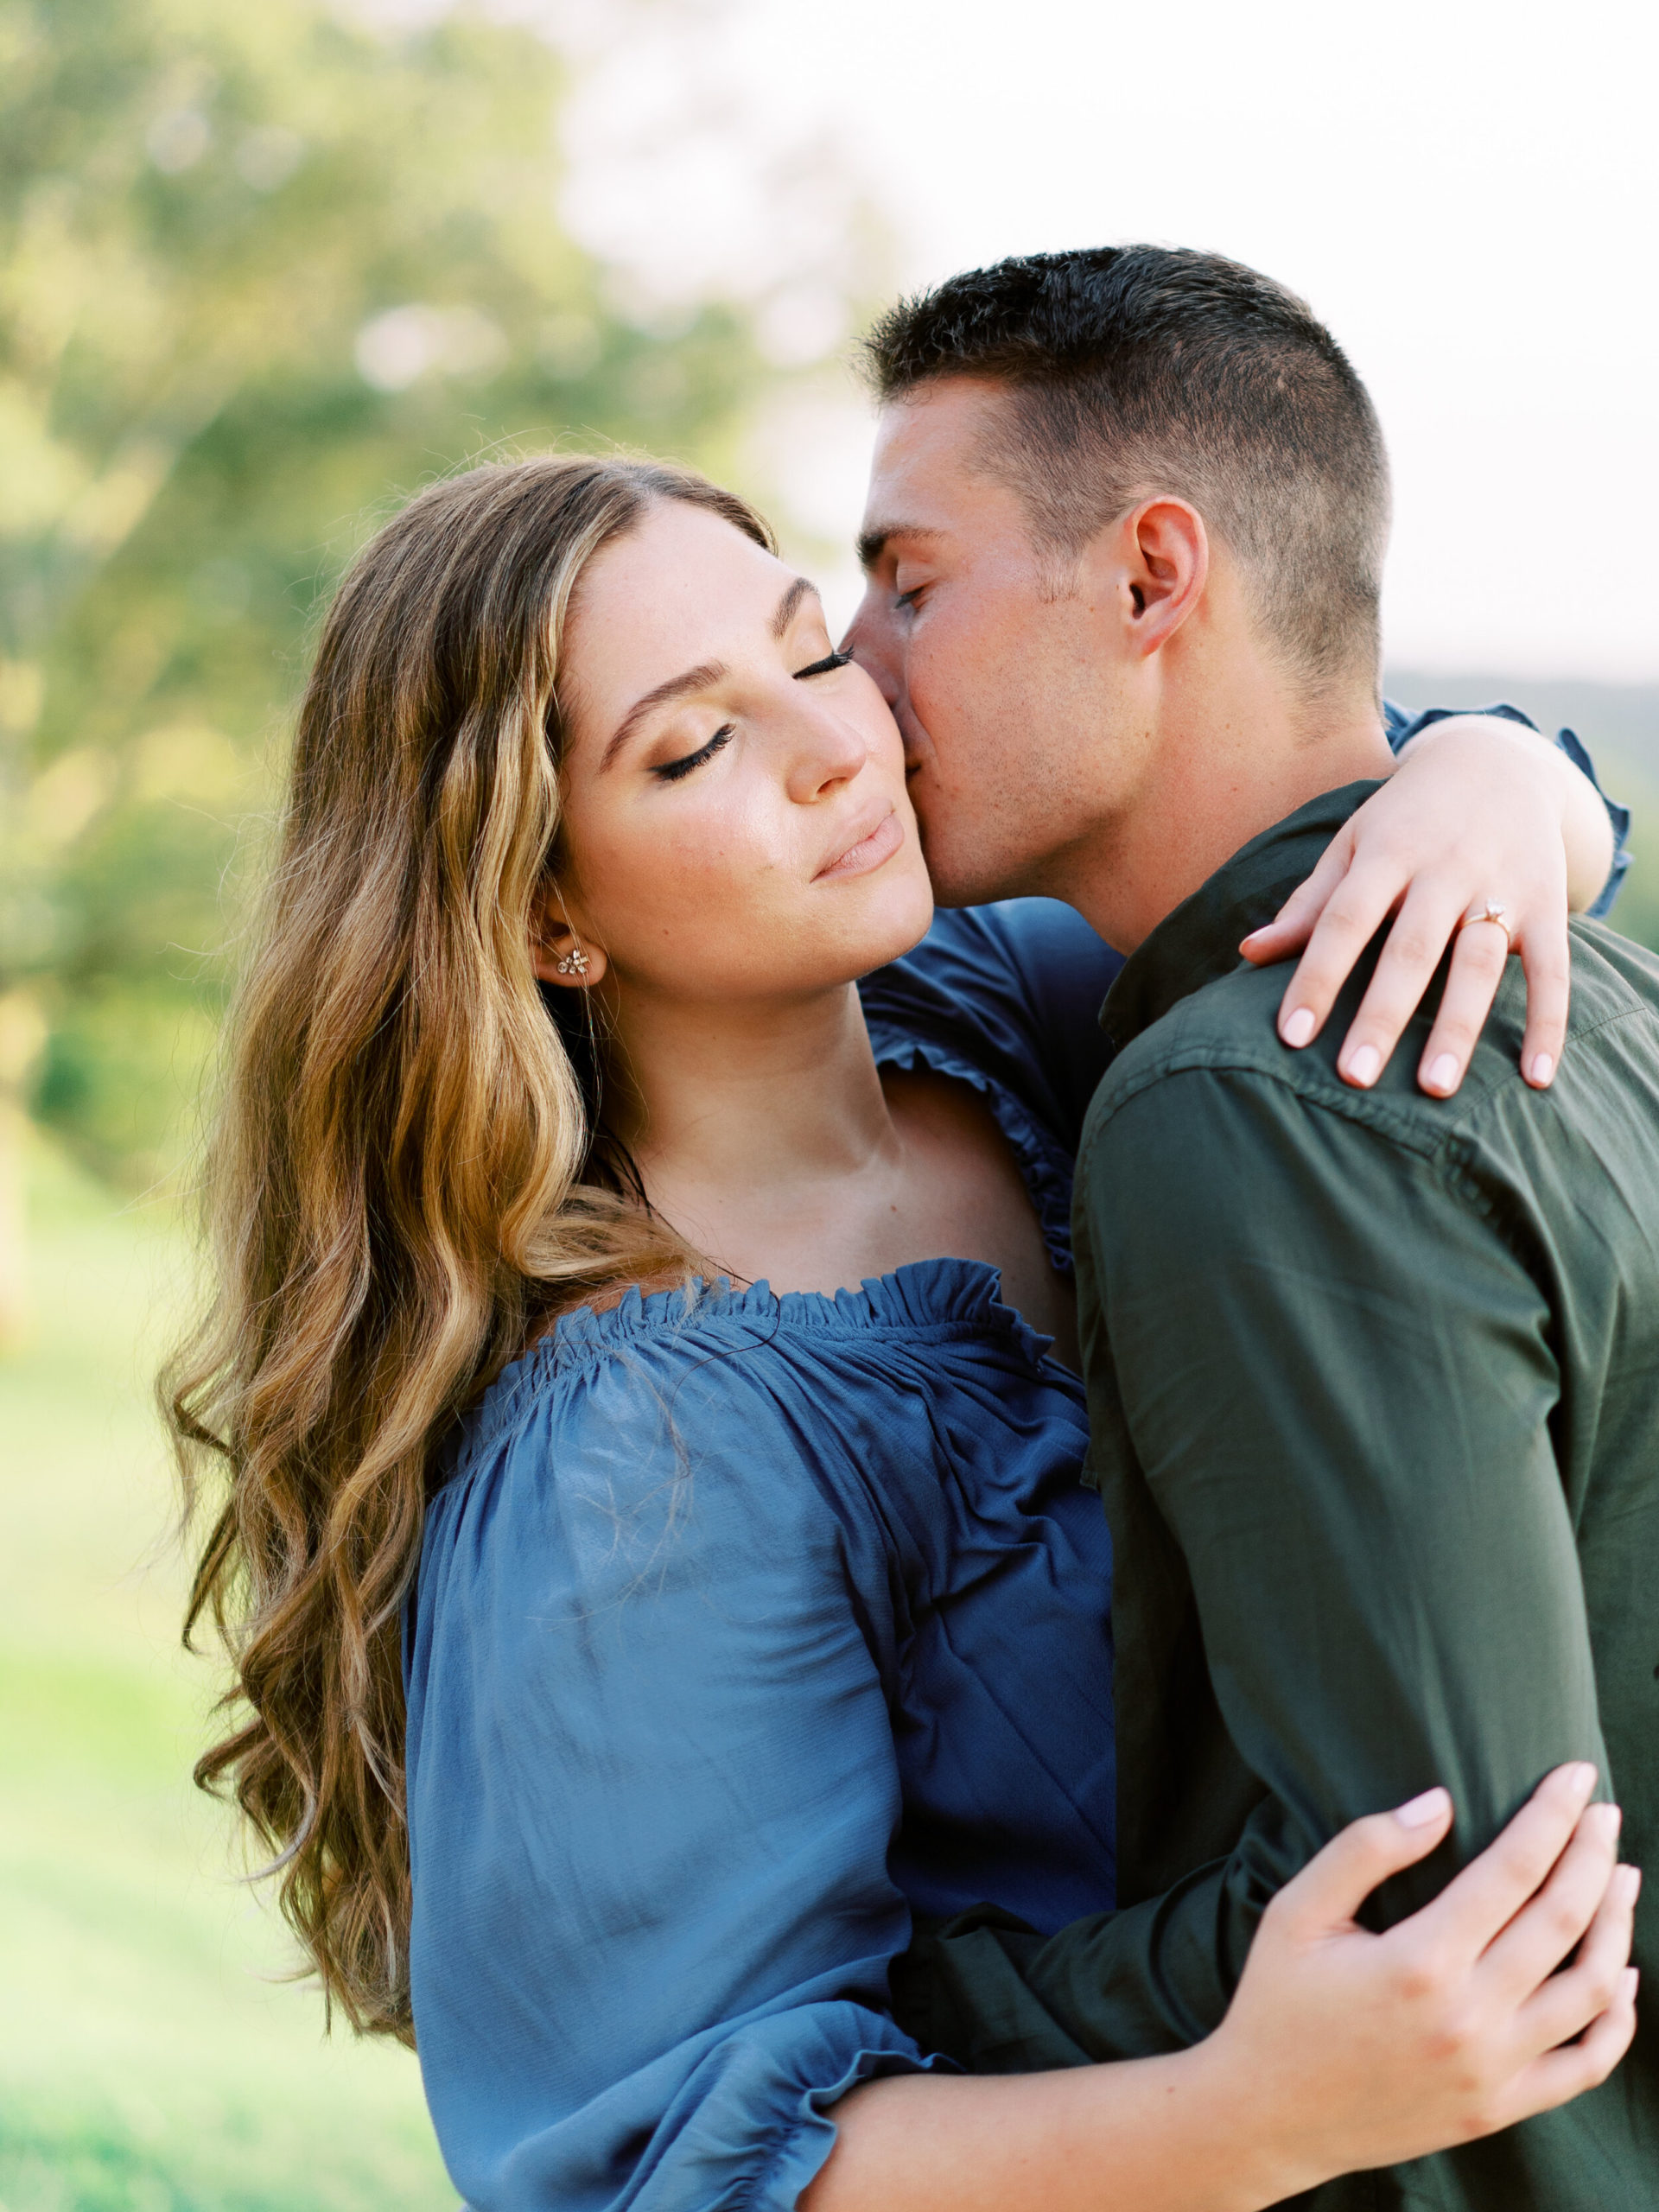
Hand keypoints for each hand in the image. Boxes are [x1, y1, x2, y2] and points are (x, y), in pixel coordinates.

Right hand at [1203, 1762, 1637, 2199]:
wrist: (1269, 2116)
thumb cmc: (1278, 2001)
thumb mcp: (1297, 1911)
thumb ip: (1365, 1848)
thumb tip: (1440, 1802)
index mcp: (1420, 1962)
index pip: (1514, 1869)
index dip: (1552, 1815)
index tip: (1575, 1774)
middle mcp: (1469, 2018)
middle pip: (1564, 1919)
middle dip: (1593, 1854)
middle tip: (1605, 1811)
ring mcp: (1492, 2070)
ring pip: (1592, 1988)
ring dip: (1616, 1924)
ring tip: (1620, 1877)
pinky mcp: (1499, 2108)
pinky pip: (1586, 2065)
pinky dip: (1618, 2019)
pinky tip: (1622, 1976)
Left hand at [1239, 715, 1614, 1097]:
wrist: (1500, 760)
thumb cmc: (1406, 819)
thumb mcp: (1354, 844)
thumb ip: (1309, 904)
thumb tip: (1248, 953)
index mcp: (1386, 853)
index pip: (1344, 921)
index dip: (1316, 977)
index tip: (1290, 1035)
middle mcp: (1445, 869)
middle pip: (1410, 950)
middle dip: (1382, 1014)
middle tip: (1355, 1079)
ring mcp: (1502, 886)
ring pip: (1478, 964)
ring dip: (1458, 1026)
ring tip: (1435, 1088)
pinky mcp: (1549, 905)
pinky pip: (1552, 971)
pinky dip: (1548, 1024)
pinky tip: (1534, 1080)